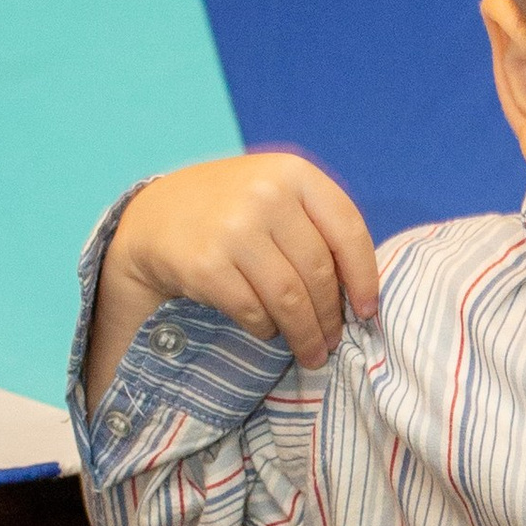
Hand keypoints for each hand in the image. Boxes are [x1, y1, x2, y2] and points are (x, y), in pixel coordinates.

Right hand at [88, 152, 378, 405]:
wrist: (157, 215)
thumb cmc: (234, 209)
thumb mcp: (277, 193)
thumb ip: (318, 224)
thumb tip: (361, 291)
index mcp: (293, 173)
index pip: (347, 229)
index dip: (364, 276)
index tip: (369, 310)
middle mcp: (266, 196)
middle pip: (318, 271)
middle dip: (332, 316)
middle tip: (334, 341)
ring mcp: (234, 230)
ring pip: (289, 298)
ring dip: (305, 334)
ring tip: (312, 352)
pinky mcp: (206, 265)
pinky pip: (253, 311)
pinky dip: (267, 329)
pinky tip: (269, 332)